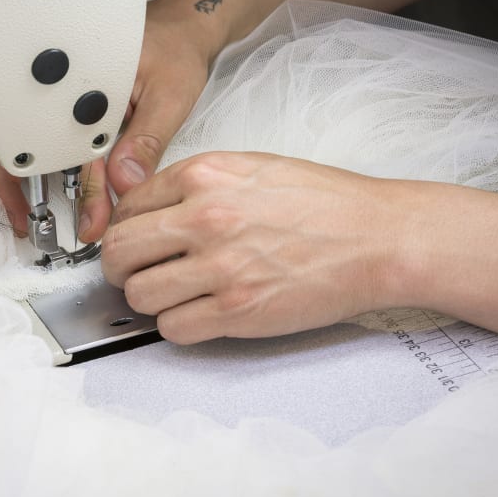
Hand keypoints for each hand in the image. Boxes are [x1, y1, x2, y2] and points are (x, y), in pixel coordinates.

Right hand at [0, 0, 219, 242]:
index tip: (90, 224)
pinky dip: (17, 152)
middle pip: (16, 131)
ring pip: (7, 126)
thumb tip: (125, 181)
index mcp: (82, 74)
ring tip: (16, 206)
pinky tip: (26, 178)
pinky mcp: (54, 92)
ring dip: (4, 166)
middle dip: (10, 181)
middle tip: (25, 221)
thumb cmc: (175, 49)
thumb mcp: (171, 94)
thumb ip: (148, 138)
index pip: (73, 144)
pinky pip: (23, 122)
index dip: (82, 191)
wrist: (179, 22)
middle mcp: (56, 76)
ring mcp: (49, 83)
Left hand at [101, 152, 397, 342]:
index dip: (125, 226)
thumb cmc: (325, 203)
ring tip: (171, 294)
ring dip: (148, 298)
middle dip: (120, 265)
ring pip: (139, 294)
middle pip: (119, 250)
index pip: (128, 205)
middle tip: (135, 271)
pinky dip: (177, 325)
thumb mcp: (253, 167)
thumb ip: (197, 184)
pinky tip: (196, 313)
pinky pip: (173, 328)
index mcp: (205, 175)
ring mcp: (221, 267)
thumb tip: (150, 207)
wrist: (378, 237)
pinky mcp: (239, 311)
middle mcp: (206, 218)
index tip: (133, 239)